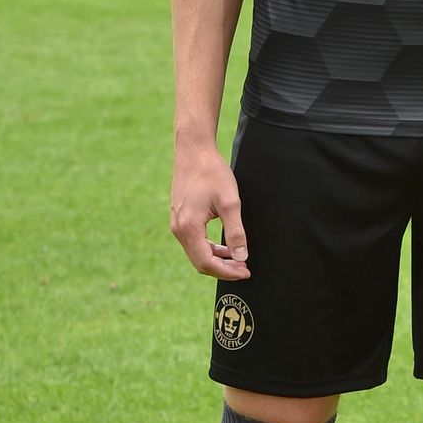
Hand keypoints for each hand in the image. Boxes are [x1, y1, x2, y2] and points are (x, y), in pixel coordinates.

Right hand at [171, 143, 250, 279]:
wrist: (193, 150)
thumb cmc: (212, 172)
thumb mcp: (230, 202)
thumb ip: (236, 231)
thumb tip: (242, 257)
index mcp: (189, 228)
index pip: (206, 263)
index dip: (227, 272)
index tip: (246, 272)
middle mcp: (178, 229)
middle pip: (199, 262)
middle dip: (223, 269)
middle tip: (244, 270)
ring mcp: (176, 224)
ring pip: (197, 253)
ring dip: (217, 260)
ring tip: (238, 260)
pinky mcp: (180, 218)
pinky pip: (194, 242)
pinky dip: (210, 249)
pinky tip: (226, 247)